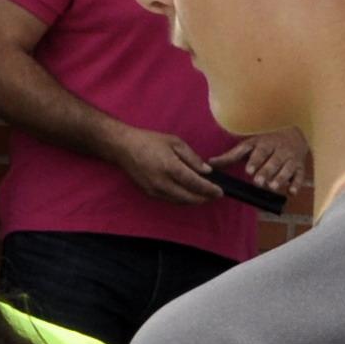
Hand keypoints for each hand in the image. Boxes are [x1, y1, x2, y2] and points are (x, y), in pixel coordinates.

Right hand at [106, 125, 222, 205]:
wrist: (124, 148)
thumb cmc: (149, 141)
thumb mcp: (175, 142)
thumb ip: (192, 158)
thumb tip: (206, 171)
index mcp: (171, 168)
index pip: (196, 184)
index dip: (210, 190)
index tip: (220, 192)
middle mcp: (163, 183)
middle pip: (190, 198)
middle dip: (204, 199)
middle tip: (215, 195)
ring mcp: (156, 190)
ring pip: (180, 202)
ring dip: (194, 200)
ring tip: (204, 195)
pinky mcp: (150, 194)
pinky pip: (171, 200)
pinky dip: (182, 199)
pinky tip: (188, 193)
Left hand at [229, 130, 312, 200]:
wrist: (295, 133)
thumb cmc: (266, 143)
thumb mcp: (249, 146)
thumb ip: (231, 156)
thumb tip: (209, 163)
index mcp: (264, 143)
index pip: (259, 151)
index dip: (254, 161)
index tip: (248, 170)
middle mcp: (278, 150)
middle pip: (273, 160)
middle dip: (266, 171)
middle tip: (258, 181)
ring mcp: (290, 158)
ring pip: (286, 168)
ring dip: (280, 178)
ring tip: (272, 187)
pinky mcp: (299, 167)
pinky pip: (299, 175)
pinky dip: (296, 184)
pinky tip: (291, 192)